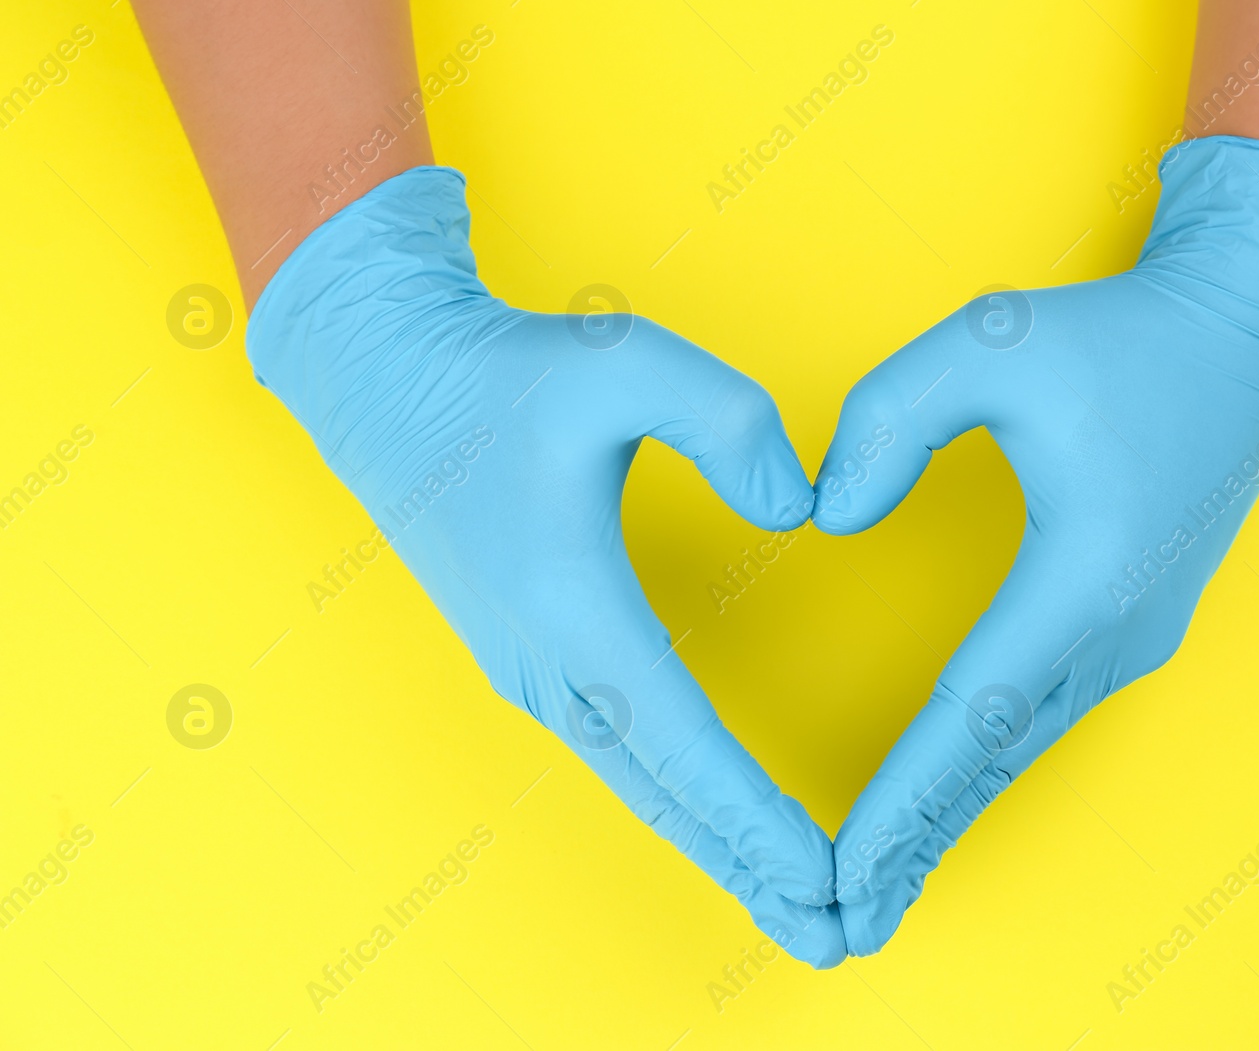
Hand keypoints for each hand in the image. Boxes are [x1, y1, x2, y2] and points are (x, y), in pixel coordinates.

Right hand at [248, 166, 844, 966]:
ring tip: (791, 904)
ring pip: (640, 787)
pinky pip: (620, 756)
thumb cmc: (502, 372)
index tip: (828, 876)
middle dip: (752, 873)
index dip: (758, 817)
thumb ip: (726, 422)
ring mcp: (533, 672)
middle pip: (666, 798)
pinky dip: (678, 804)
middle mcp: (550, 665)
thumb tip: (800, 511)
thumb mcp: (621, 360)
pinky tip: (717, 823)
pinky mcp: (533, 660)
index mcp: (575, 609)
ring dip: (716, 849)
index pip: (685, 744)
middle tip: (836, 936)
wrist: (384, 380)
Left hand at [813, 136, 1258, 954]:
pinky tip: (943, 798)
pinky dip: (984, 767)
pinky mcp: (1135, 623)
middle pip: (998, 760)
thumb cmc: (1119, 334)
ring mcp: (1138, 634)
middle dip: (917, 842)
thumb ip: (891, 418)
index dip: (903, 799)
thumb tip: (830, 516)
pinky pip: (1044, 716)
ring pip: (1023, 749)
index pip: (975, 714)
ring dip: (950, 815)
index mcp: (1088, 572)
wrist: (1245, 331)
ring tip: (880, 885)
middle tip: (843, 923)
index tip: (847, 868)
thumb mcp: (990, 340)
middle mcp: (1121, 627)